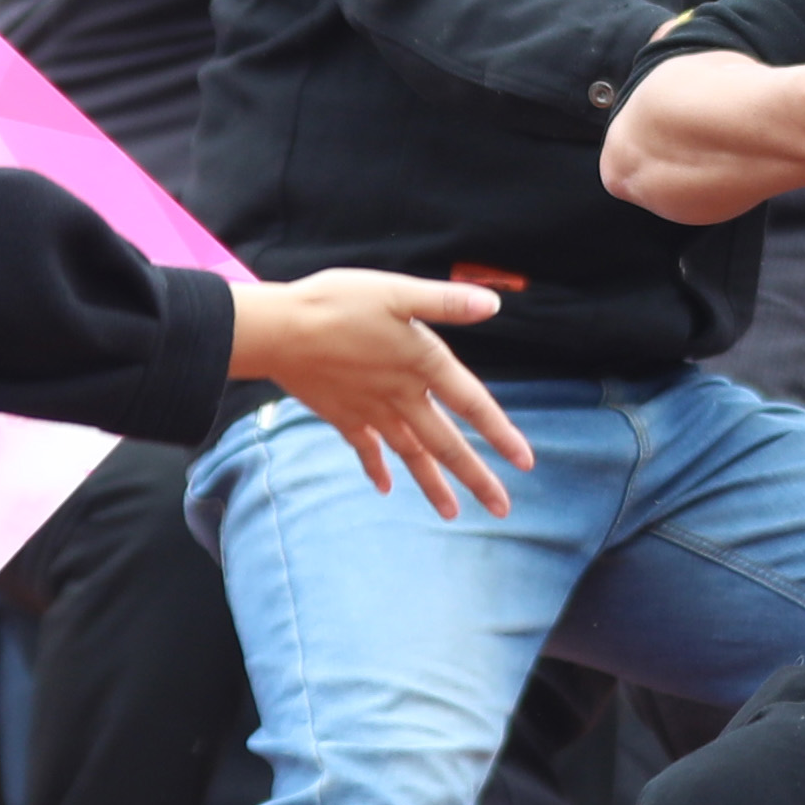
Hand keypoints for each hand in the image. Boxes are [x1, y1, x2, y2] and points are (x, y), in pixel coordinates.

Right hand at [226, 270, 527, 519]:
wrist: (279, 331)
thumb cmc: (338, 303)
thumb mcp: (398, 291)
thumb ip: (445, 301)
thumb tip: (493, 303)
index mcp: (423, 364)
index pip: (472, 405)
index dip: (500, 433)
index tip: (525, 463)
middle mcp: (402, 396)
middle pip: (446, 444)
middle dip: (475, 477)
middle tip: (502, 507)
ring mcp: (372, 410)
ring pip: (411, 454)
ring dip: (432, 484)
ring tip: (452, 514)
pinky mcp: (342, 415)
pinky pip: (365, 449)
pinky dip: (376, 469)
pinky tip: (385, 488)